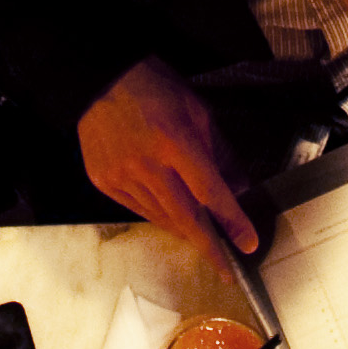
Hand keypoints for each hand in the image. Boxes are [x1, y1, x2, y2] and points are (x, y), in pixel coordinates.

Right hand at [78, 59, 259, 259]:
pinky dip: (158, 216)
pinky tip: (170, 215)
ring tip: (201, 238)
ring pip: (161, 218)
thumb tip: (239, 188)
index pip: (210, 191)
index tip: (248, 243)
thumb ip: (219, 151)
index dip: (232, 220)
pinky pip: (138, 210)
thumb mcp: (197, 109)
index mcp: (175, 140)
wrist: (99, 77)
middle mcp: (147, 164)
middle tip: (226, 271)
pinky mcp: (104, 181)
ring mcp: (121, 175)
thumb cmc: (155, 86)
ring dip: (185, 231)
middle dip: (210, 247)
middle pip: (185, 217)